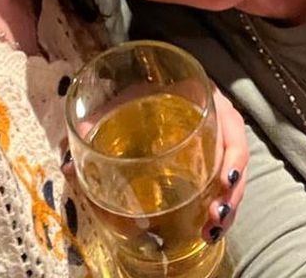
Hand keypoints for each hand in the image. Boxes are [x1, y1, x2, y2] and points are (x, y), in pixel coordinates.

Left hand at [61, 85, 247, 244]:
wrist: (144, 76)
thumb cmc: (136, 88)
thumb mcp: (121, 100)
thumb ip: (98, 122)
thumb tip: (69, 163)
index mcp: (201, 94)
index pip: (229, 121)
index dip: (233, 153)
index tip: (224, 180)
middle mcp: (216, 114)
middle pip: (236, 153)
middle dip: (232, 189)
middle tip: (215, 217)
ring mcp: (215, 136)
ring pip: (233, 172)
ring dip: (228, 203)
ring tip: (211, 230)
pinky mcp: (209, 156)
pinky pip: (223, 180)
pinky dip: (219, 203)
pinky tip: (208, 226)